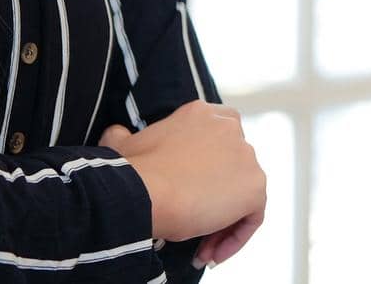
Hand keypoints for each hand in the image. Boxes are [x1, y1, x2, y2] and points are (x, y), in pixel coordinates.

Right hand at [99, 100, 265, 259]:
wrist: (143, 191)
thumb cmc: (130, 171)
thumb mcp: (123, 145)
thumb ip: (123, 137)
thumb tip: (115, 133)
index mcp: (202, 115)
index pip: (216, 141)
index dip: (206, 172)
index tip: (185, 195)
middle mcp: (229, 128)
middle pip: (231, 170)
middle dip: (213, 201)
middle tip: (193, 227)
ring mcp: (246, 155)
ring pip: (241, 195)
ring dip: (221, 224)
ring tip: (199, 249)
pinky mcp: (255, 185)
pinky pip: (252, 217)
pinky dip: (235, 238)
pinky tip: (210, 254)